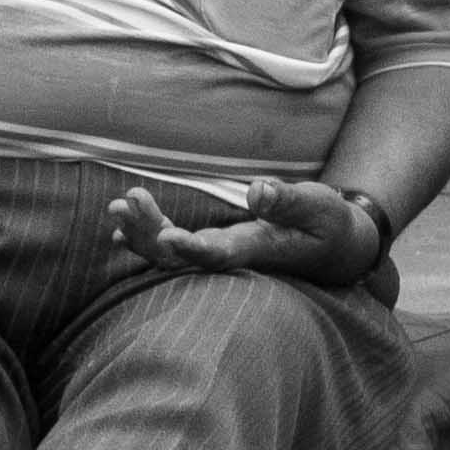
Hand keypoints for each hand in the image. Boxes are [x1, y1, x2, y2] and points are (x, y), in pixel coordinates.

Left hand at [106, 179, 382, 289]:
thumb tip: (257, 192)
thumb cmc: (326, 223)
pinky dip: (146, 239)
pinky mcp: (214, 246)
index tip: (166, 237)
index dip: (193, 249)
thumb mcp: (318, 206)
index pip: (220, 254)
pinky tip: (118, 230)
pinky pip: (173, 249)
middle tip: (124, 202)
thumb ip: (288, 200)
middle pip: (183, 257)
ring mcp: (221, 253)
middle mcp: (233, 257)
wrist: (332, 248)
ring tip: (117, 207)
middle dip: (149, 232)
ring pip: (172, 254)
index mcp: (258, 249)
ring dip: (141, 233)